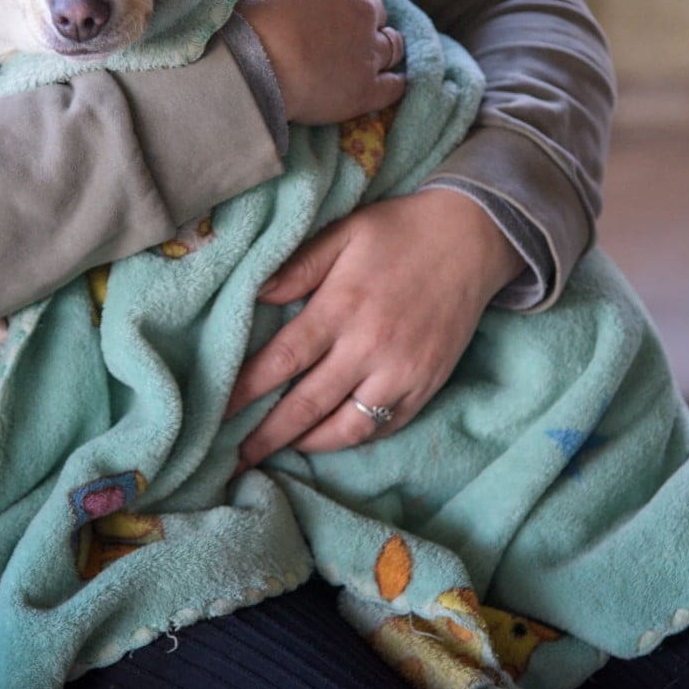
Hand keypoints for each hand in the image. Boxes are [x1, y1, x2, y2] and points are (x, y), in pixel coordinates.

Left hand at [228, 190, 524, 467]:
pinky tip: (328, 437)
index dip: (245, 390)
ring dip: (307, 444)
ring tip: (278, 449)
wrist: (472, 238)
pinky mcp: (427, 385)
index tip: (216, 411)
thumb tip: (253, 295)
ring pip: (347, 427)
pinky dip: (352, 439)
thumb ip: (298, 266)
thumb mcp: (344, 232)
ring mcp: (403, 371)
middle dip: (266, 435)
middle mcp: (371, 346)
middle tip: (234, 457)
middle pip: (307, 405)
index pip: (282, 360)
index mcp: (342, 306)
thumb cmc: (400, 232)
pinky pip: (384, 425)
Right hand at [237, 0, 405, 124]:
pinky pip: (394, 86)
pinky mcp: (366, 89)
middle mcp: (361, 9)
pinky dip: (396, 84)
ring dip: (385, 49)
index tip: (326, 13)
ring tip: (374, 58)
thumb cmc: (247, 6)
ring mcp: (367, 50)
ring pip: (391, 46)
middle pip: (374, 14)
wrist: (247, 59)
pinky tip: (392, 84)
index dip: (340, 1)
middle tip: (346, 36)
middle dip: (363, 23)